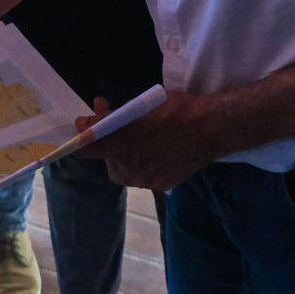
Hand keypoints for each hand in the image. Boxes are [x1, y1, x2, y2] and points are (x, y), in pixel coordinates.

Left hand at [75, 92, 216, 190]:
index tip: (86, 124)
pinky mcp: (162, 186)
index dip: (83, 136)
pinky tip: (156, 148)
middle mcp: (130, 170)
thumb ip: (109, 118)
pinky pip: (145, 174)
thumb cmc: (173, 111)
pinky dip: (145, 162)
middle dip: (111, 142)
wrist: (211, 128)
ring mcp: (146, 181)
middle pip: (108, 159)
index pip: (86, 149)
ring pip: (126, 169)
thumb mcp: (137, 107)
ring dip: (128, 153)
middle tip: (118, 122)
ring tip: (141, 136)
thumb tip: (86, 122)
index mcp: (120, 147)